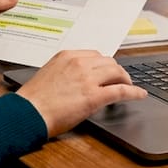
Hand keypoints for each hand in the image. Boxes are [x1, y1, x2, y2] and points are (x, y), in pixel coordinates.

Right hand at [15, 49, 147, 137]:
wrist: (28, 112)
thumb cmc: (34, 99)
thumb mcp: (50, 73)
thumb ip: (66, 71)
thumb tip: (79, 78)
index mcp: (67, 56)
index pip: (95, 55)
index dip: (104, 64)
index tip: (108, 71)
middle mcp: (79, 63)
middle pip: (109, 61)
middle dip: (117, 71)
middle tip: (121, 79)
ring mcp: (87, 79)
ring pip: (117, 72)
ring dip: (125, 79)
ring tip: (129, 86)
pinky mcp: (94, 96)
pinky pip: (121, 90)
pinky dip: (134, 92)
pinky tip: (139, 94)